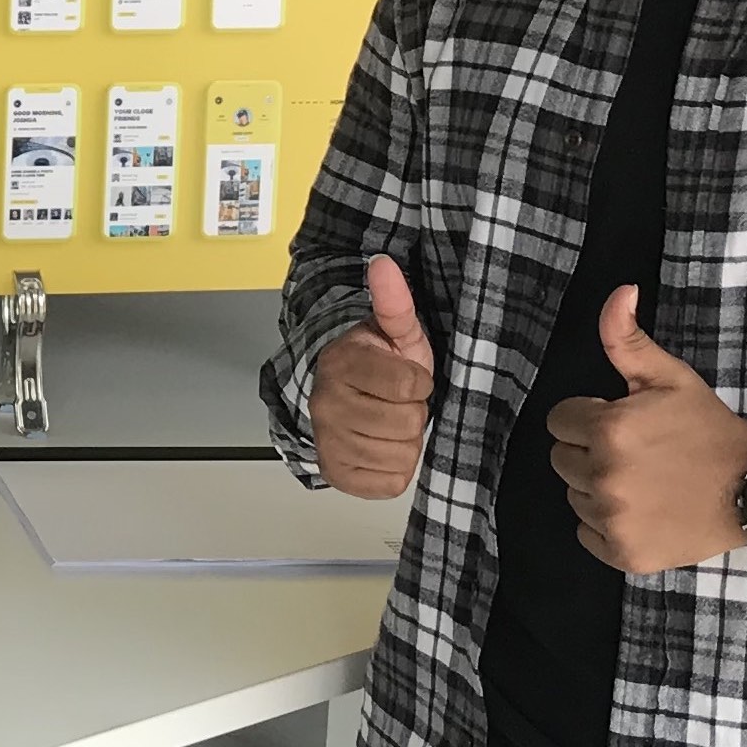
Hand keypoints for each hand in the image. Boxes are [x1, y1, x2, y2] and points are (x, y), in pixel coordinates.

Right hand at [310, 254, 436, 498]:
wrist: (343, 397)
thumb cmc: (377, 366)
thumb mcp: (395, 332)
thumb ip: (394, 301)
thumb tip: (383, 264)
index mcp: (341, 365)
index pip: (411, 385)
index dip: (420, 382)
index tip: (407, 377)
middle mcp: (326, 405)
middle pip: (408, 423)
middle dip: (412, 413)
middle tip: (396, 403)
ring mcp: (328, 442)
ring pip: (401, 454)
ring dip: (404, 442)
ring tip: (389, 423)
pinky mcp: (336, 473)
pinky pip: (390, 482)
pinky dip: (395, 469)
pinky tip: (383, 448)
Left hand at [544, 288, 746, 572]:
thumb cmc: (709, 430)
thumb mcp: (671, 378)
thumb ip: (628, 339)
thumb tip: (619, 292)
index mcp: (607, 430)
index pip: (559, 421)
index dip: (589, 418)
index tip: (624, 423)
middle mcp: (603, 476)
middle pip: (562, 460)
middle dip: (590, 451)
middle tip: (637, 452)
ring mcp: (612, 519)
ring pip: (575, 497)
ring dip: (600, 488)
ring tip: (645, 481)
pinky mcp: (623, 554)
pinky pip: (588, 535)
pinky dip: (609, 526)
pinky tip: (645, 511)